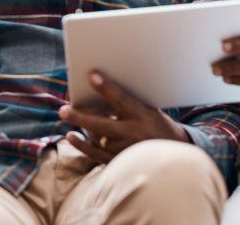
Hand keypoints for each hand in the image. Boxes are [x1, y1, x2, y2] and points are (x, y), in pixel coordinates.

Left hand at [58, 71, 189, 163]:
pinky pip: (96, 154)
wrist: (176, 156)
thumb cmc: (158, 126)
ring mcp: (126, 150)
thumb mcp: (150, 110)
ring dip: (80, 126)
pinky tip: (71, 136)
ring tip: (66, 115)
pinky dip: (82, 145)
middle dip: (81, 116)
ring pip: (97, 138)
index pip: (123, 100)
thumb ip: (129, 102)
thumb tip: (101, 90)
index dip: (107, 88)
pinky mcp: (120, 163)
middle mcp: (135, 134)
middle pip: (102, 125)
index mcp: (144, 116)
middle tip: (63, 108)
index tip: (91, 75)